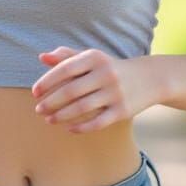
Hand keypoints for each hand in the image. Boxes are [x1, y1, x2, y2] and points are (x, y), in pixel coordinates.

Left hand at [31, 47, 155, 133]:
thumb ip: (67, 56)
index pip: (65, 69)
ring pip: (82, 108)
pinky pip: (97, 122)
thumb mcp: (93, 58)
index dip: (47, 81)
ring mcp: (115, 93)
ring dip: (62, 115)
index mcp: (95, 58)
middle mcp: (106, 74)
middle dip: (51, 101)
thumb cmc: (112, 67)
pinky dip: (81, 127)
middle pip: (71, 90)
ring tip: (49, 119)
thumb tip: (42, 57)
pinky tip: (69, 128)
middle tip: (38, 109)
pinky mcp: (123, 111)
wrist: (150, 78)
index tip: (35, 92)